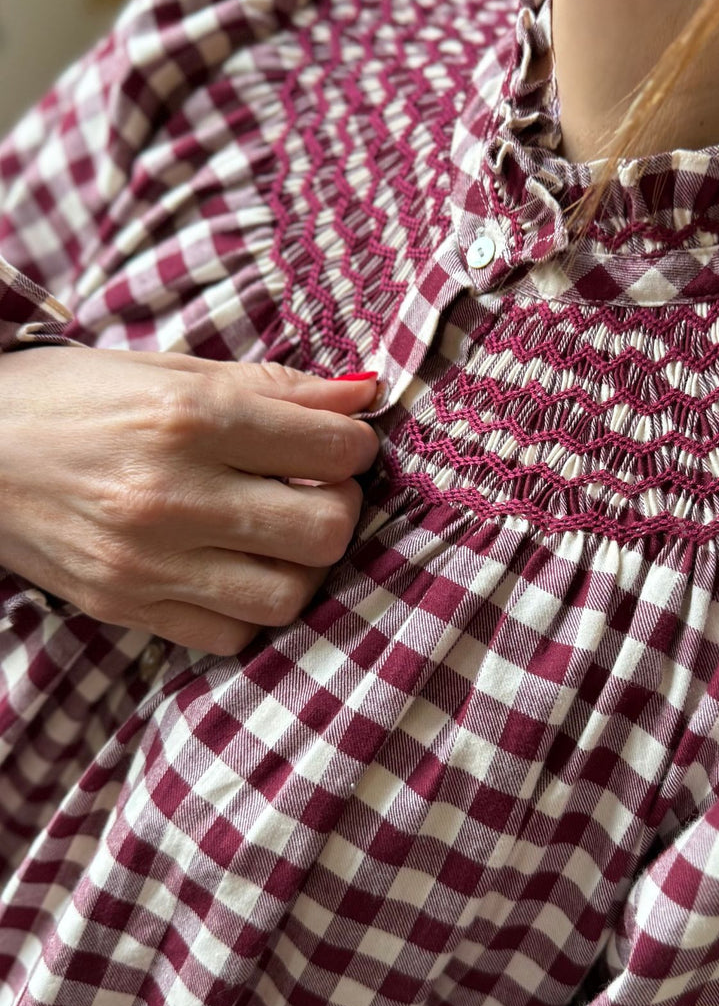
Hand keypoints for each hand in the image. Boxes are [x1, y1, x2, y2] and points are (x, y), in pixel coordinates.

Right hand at [0, 346, 381, 655]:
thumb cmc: (70, 399)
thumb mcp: (168, 369)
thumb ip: (273, 386)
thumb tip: (362, 394)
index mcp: (190, 417)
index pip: (333, 449)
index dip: (355, 446)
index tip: (338, 445)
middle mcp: (173, 493)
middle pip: (326, 531)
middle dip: (341, 509)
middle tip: (316, 492)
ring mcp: (147, 561)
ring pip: (289, 595)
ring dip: (301, 566)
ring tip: (278, 536)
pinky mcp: (124, 606)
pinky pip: (231, 635)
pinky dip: (247, 608)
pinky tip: (232, 570)